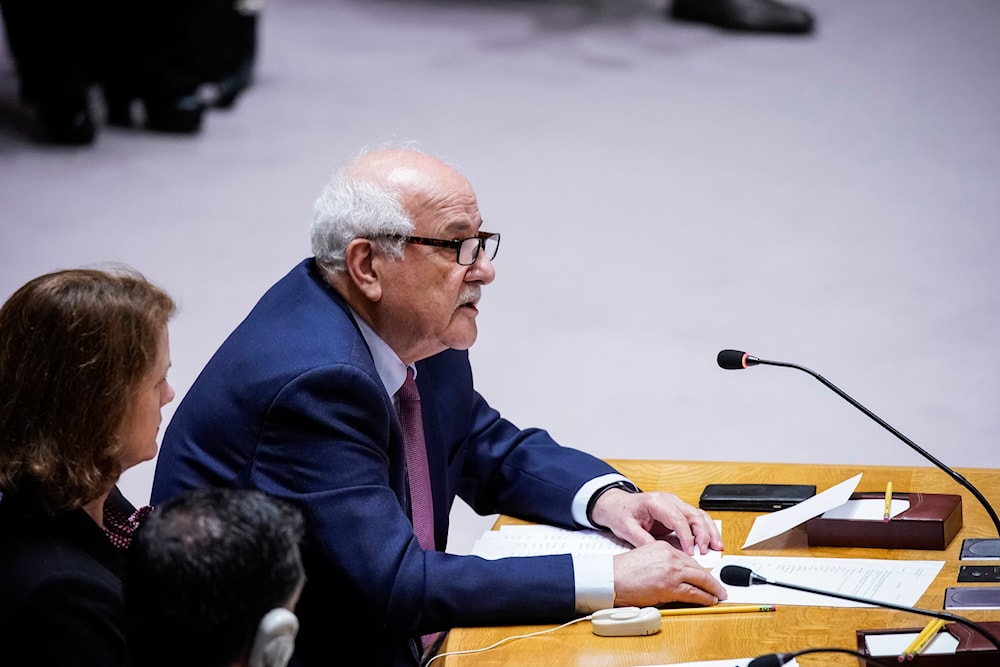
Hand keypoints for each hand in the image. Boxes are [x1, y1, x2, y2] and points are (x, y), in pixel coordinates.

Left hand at [590, 489, 722, 555]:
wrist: (616, 505)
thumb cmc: (621, 513)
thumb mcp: (626, 529)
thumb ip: (643, 541)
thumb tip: (661, 554)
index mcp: (655, 502)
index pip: (678, 519)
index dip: (687, 536)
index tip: (691, 552)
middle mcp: (668, 500)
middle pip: (693, 514)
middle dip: (703, 533)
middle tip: (707, 551)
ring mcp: (675, 504)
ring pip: (699, 515)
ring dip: (709, 531)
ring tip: (717, 547)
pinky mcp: (677, 511)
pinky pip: (696, 518)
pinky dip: (705, 529)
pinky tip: (711, 541)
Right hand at [612, 541, 727, 606]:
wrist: (611, 578)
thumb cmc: (622, 571)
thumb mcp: (645, 557)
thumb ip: (662, 562)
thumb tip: (675, 576)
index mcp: (663, 546)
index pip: (688, 558)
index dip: (699, 570)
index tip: (705, 576)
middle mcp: (670, 556)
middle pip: (698, 567)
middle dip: (711, 579)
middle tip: (718, 586)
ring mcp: (671, 571)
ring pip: (700, 579)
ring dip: (712, 588)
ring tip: (719, 594)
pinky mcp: (670, 586)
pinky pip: (694, 592)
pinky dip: (705, 597)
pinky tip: (710, 600)